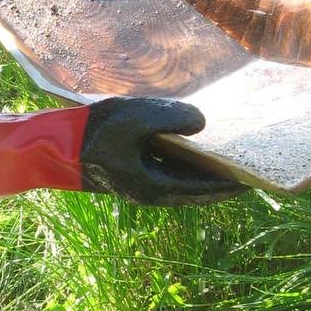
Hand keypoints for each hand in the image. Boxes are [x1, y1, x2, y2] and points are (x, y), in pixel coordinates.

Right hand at [79, 96, 241, 205]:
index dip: (230, 183)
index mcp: (157, 187)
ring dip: (201, 170)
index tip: (254, 176)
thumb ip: (173, 118)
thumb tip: (201, 123)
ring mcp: (139, 184)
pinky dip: (183, 162)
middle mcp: (151, 192)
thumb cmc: (96, 134)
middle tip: (244, 166)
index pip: (204, 189)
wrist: (57, 146)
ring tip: (222, 153)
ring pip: (180, 180)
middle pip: (195, 189)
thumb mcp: (137, 119)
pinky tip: (190, 145)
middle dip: (219, 179)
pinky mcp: (130, 173)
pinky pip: (166, 170)